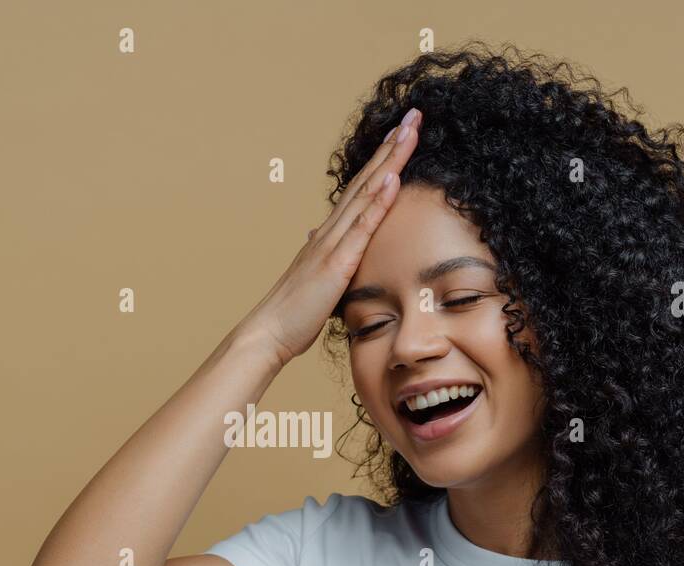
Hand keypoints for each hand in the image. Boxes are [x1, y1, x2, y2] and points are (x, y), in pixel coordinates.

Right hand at [239, 108, 422, 366]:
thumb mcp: (316, 279)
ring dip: (389, 161)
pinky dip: (377, 202)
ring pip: (366, 194)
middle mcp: (331, 231)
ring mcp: (333, 244)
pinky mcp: (337, 264)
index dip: (382, 160)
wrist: (269, 333)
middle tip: (413, 114)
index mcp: (329, 236)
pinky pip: (361, 228)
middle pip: (366, 180)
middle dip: (391, 146)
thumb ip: (324, 255)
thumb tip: (318, 236)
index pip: (361, 190)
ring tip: (408, 132)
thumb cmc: (294, 313)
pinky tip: (392, 178)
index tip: (401, 134)